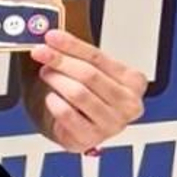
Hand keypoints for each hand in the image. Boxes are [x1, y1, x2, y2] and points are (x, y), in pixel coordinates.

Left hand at [29, 29, 145, 152]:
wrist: (82, 129)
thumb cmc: (90, 99)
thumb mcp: (93, 74)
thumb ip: (80, 57)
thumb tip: (54, 41)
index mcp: (134, 82)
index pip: (99, 57)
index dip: (72, 45)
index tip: (52, 37)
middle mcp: (128, 103)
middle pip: (89, 75)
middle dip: (61, 61)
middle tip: (42, 53)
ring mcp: (112, 124)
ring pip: (78, 93)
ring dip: (57, 80)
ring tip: (46, 74)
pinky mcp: (92, 138)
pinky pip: (68, 115)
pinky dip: (55, 103)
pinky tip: (51, 97)